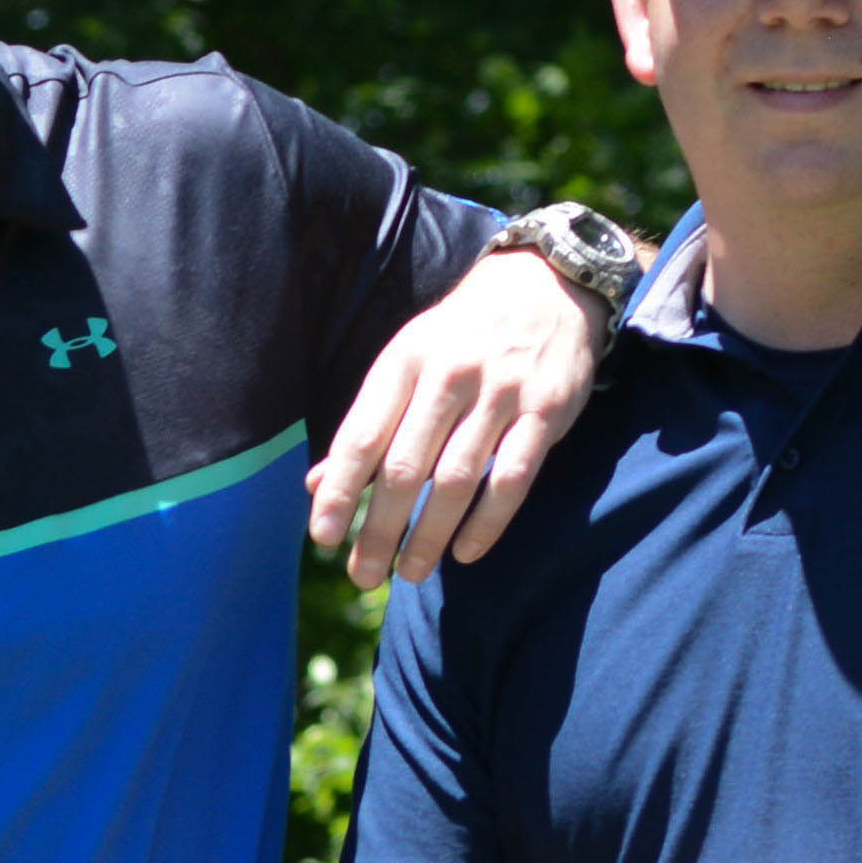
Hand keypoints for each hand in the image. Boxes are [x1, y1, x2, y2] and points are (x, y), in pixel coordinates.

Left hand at [307, 236, 613, 584]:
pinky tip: (466, 553)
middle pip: (404, 468)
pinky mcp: (545, 411)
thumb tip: (316, 486)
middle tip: (363, 576)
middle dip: (379, 530)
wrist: (544, 286)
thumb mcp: (406, 363)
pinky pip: (512, 478)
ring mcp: (500, 393)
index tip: (324, 538)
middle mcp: (448, 375)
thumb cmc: (459, 338)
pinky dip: (488, 523)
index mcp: (404, 363)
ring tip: (409, 574)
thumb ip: (368, 424)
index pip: (361, 437)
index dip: (339, 491)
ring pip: (456, 480)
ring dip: (429, 535)